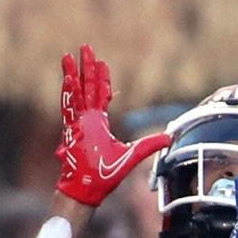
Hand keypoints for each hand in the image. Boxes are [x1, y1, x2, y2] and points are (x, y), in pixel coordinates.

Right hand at [54, 44, 168, 205]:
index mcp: (100, 123)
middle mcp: (88, 120)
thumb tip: (169, 138)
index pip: (101, 95)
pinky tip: (68, 78)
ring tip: (68, 55)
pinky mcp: (71, 130)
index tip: (101, 62)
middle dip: (87, 67)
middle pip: (87, 87)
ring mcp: (78, 123)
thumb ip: (149, 145)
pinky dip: (68, 93)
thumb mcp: (132, 155)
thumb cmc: (105, 176)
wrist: (88, 189)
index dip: (102, 78)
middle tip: (85, 47)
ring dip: (73, 74)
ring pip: (75, 93)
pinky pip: (68, 108)